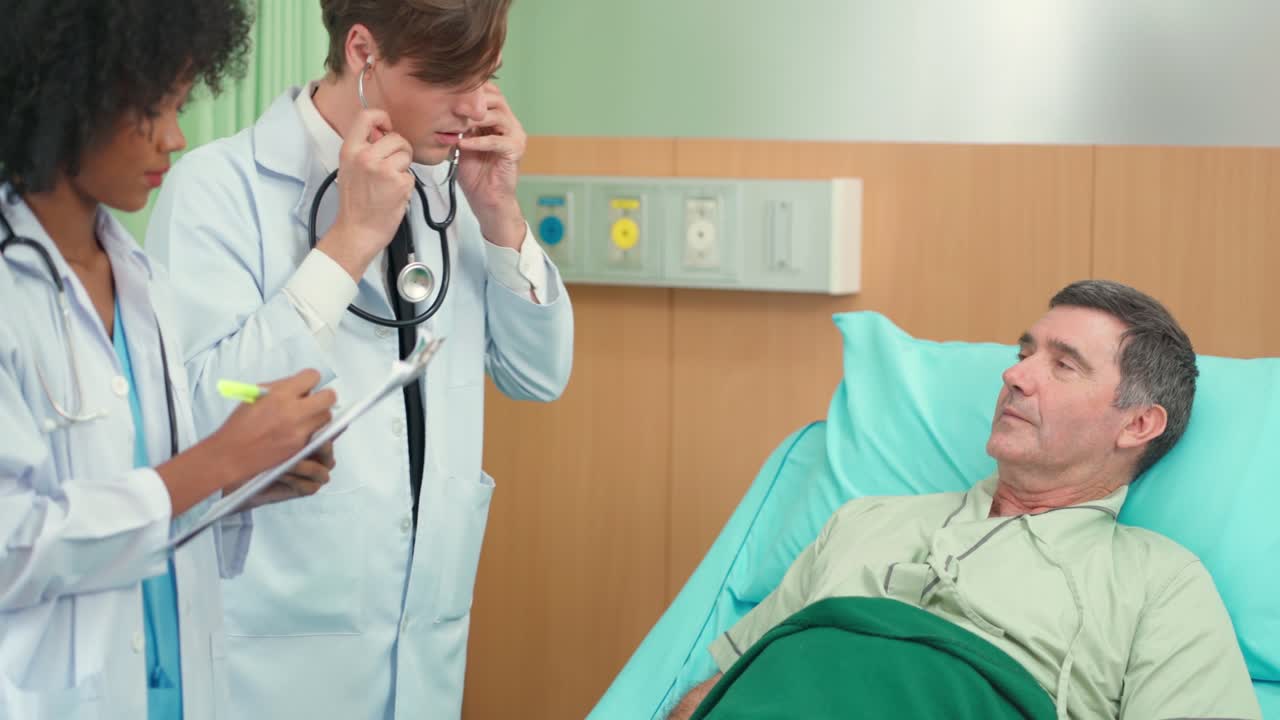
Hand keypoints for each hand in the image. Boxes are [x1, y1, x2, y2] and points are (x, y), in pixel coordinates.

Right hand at [157, 369, 335, 514]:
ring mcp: (299, 430)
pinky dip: (314, 431)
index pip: (312, 376)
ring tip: (306, 418)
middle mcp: (293, 411)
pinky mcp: (301, 446)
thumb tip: (300, 384)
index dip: (310, 379)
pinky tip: (301, 431)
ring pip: (326, 417)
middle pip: (329, 397)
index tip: (306, 384)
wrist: (232, 454)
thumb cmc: (240, 424)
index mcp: (280, 394)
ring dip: (319, 415)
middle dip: (324, 396)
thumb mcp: (255, 396)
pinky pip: (318, 434)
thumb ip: (280, 388)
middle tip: (315, 400)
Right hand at [318, 109, 415, 279]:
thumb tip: (383, 133)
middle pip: (396, 137)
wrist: (357, 231)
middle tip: (392, 166)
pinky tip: (394, 195)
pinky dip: (406, 185)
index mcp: (350, 150)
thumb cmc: (356, 202)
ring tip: (390, 183)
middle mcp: (366, 156)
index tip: (386, 128)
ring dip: (403, 168)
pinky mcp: (399, 183)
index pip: (367, 116)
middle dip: (400, 150)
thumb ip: (365, 148)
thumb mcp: (350, 168)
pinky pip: (411, 175)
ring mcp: (383, 169)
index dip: (382, 118)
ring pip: (406, 155)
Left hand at [456, 83, 528, 248]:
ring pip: (497, 116)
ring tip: (455, 126)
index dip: (472, 89)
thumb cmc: (475, 174)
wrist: (487, 200)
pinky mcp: (515, 150)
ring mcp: (515, 136)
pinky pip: (496, 141)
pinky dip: (478, 141)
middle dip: (472, 101)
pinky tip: (462, 144)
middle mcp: (510, 124)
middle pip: (496, 98)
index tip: (449, 93)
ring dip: (473, 119)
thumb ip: (457, 124)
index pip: (490, 92)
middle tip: (451, 107)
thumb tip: (439, 108)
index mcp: (498, 119)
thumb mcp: (461, 142)